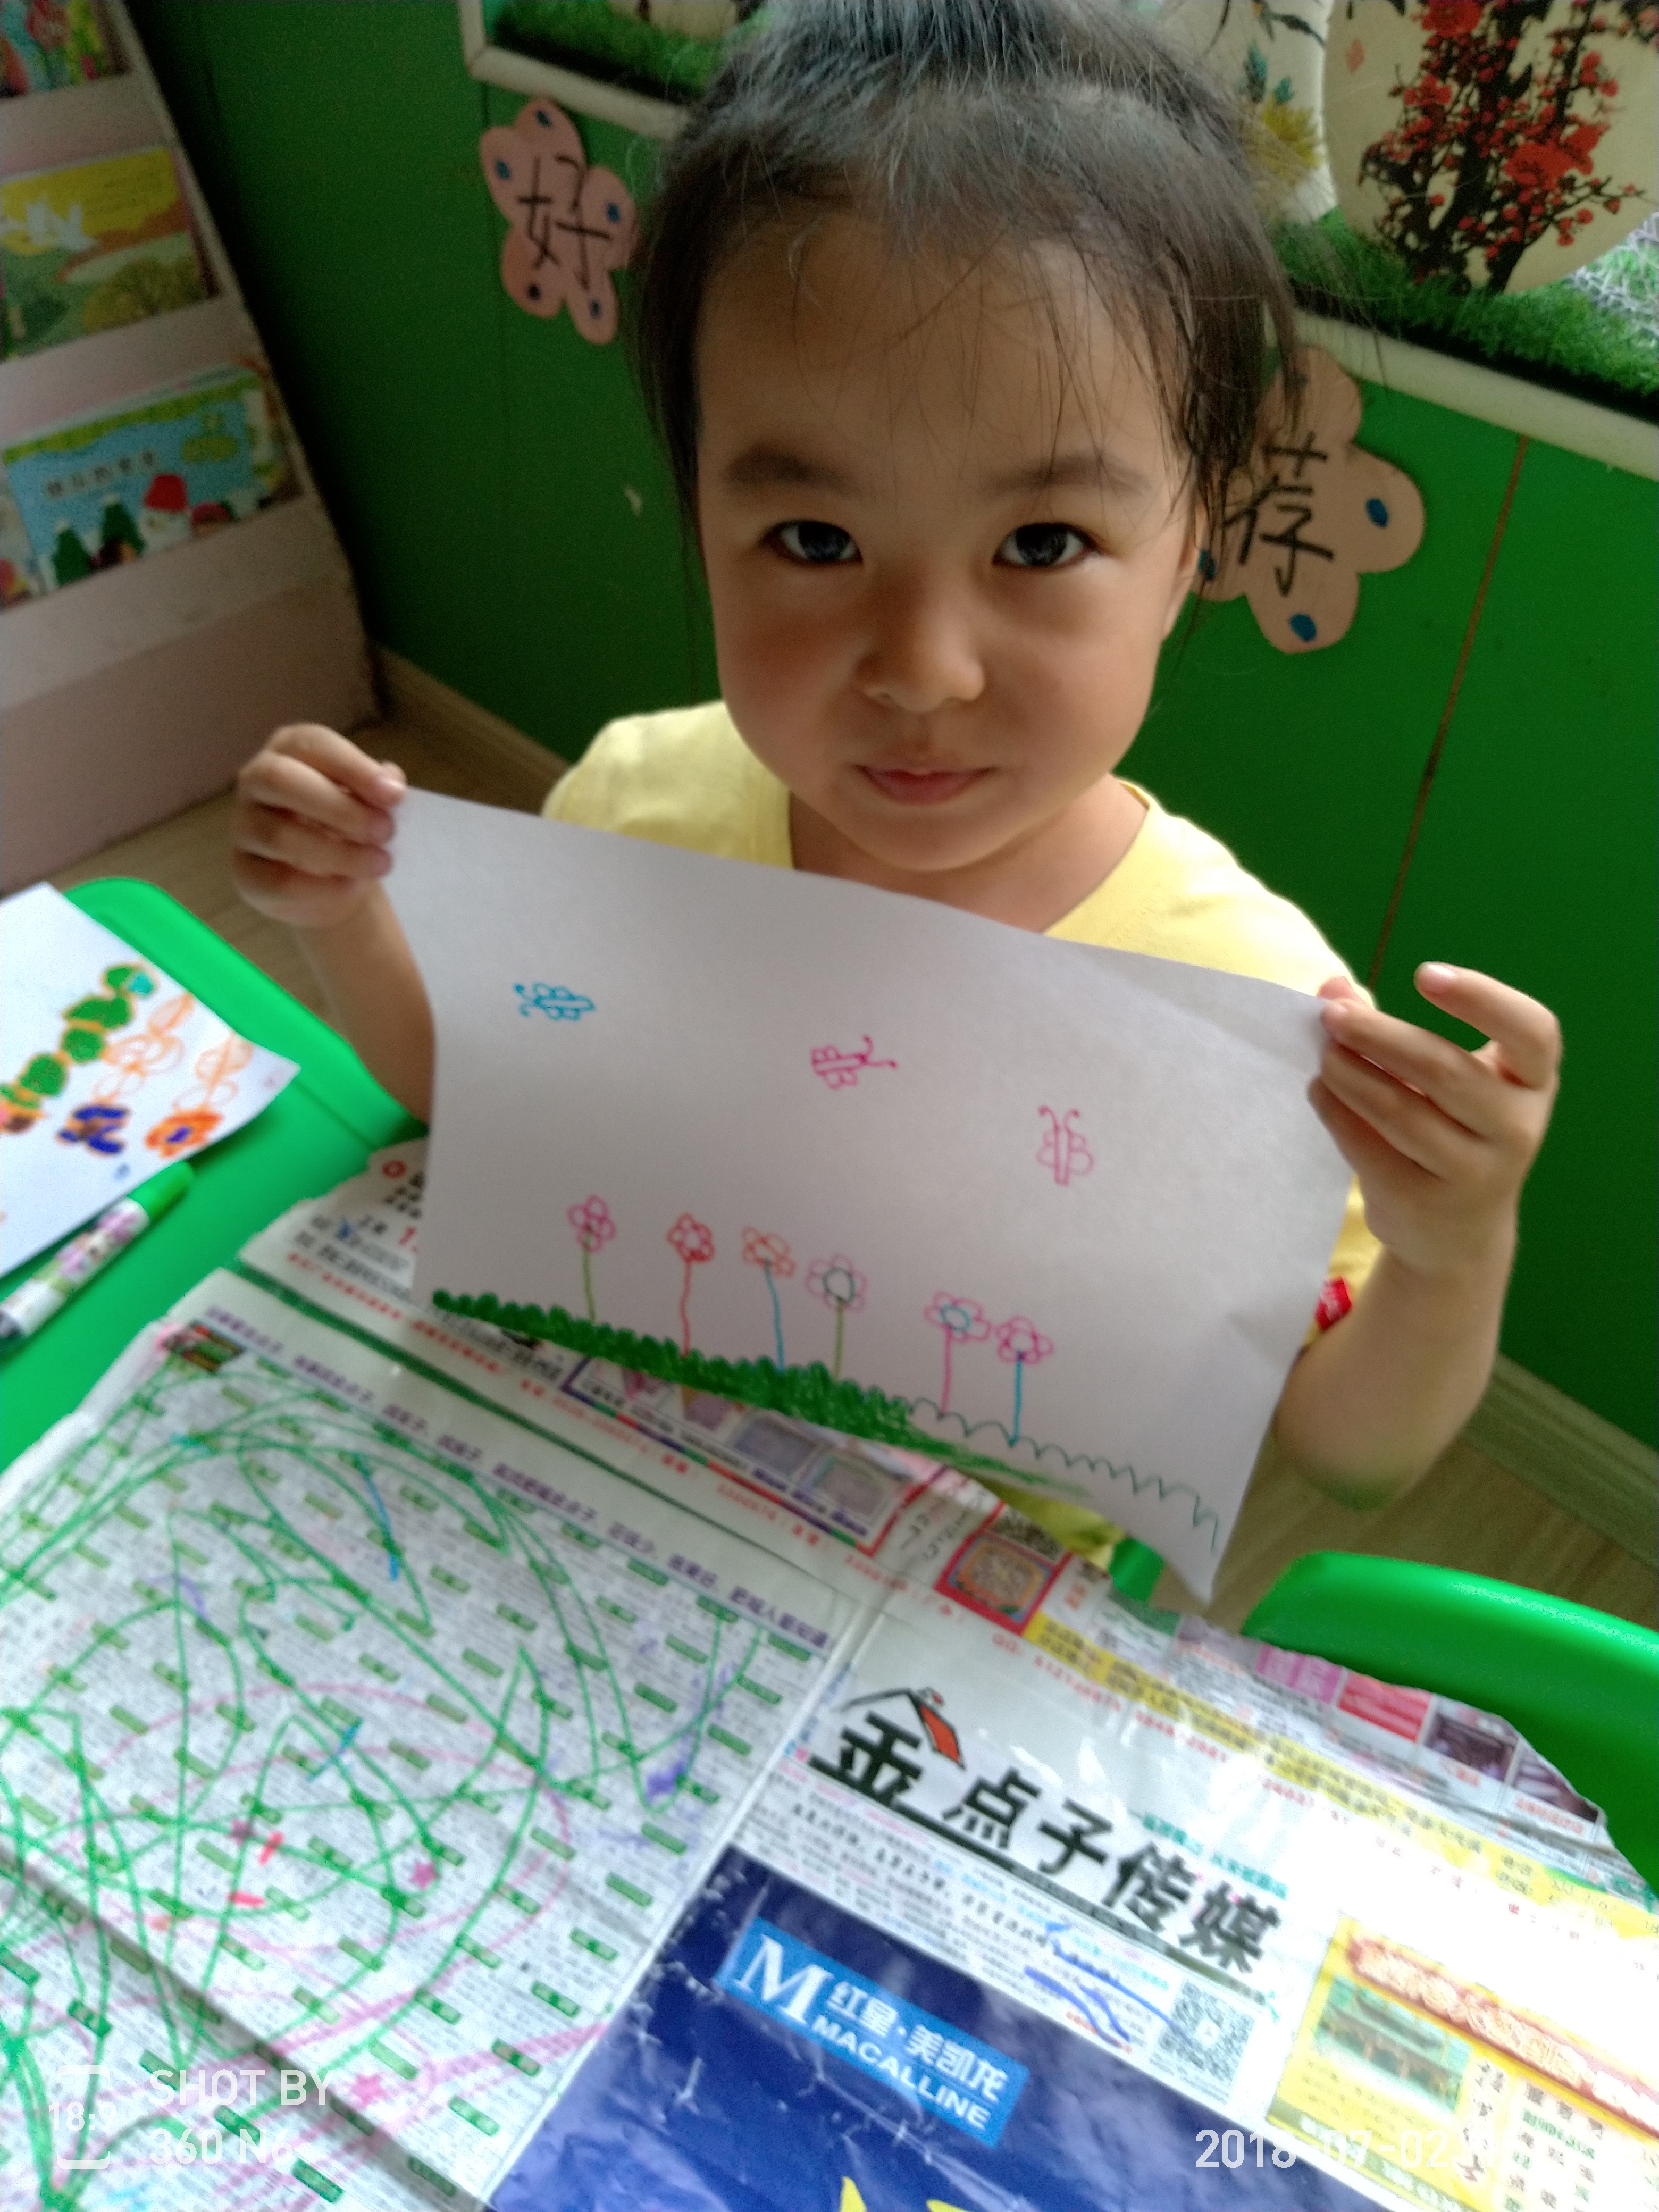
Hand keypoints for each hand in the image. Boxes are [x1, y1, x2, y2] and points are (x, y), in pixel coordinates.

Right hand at [232, 724, 405, 932]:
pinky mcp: (245, 872)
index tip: (394, 796)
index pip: (312, 744)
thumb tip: (391, 784)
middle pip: (280, 780)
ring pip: (280, 836)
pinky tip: (352, 887)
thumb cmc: (348, 825)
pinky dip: (323, 887)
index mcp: (289, 749)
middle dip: (339, 808)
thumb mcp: (368, 801)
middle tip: (385, 831)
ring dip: (339, 853)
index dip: (353, 767)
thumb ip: (379, 788)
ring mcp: (244, 826)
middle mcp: (256, 780)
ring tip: (380, 863)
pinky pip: (279, 881)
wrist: (331, 882)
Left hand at [1311, 965, 1559, 1282]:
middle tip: (1332, 1014)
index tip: (1423, 974)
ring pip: (1400, 1111)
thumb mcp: (1444, 1077)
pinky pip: (1370, 1149)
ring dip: (1350, 1074)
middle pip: (1445, 1069)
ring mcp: (1476, 1172)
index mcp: (1533, 1082)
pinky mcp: (1425, 1201)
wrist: (1456, 1232)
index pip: (1533, 1031)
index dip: (1483, 997)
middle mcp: (1517, 1127)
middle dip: (1380, 1035)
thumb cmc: (1453, 1131)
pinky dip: (1337, 1113)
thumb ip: (1391, 1028)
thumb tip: (1331, 988)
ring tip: (1323, 1053)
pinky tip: (1319, 1090)